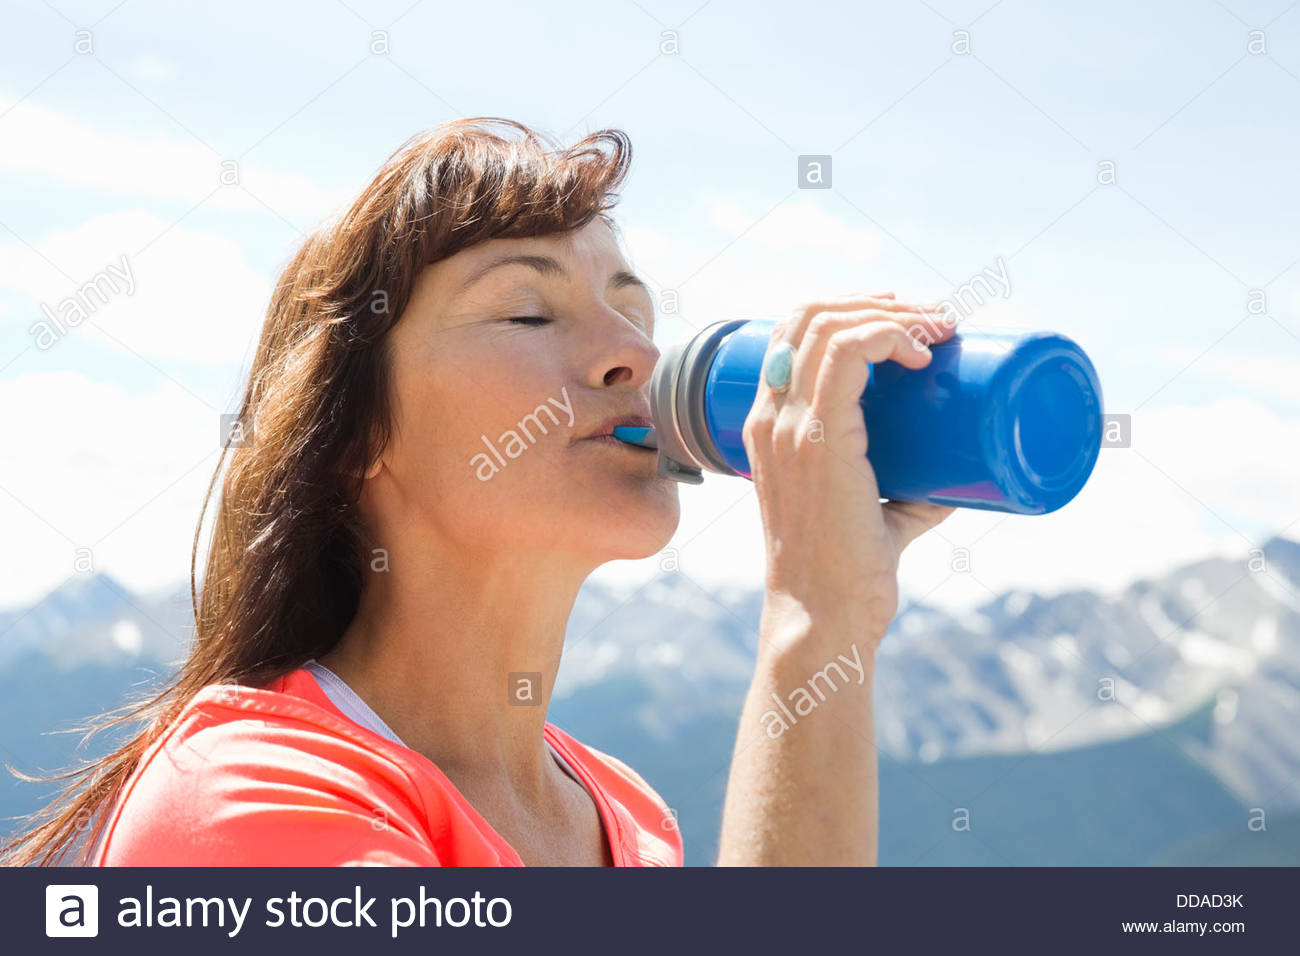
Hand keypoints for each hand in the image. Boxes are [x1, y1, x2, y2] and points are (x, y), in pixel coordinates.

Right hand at [742, 291, 956, 654]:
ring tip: (939, 328)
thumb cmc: (848, 573)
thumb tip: (964, 478)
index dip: (848, 307)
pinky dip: (888, 335)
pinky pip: (848, 354)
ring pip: (830, 325)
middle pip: (809, 315)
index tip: (905, 316)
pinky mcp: (818, 439)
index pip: (791, 333)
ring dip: (894, 313)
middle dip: (878, 301)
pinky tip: (920, 350)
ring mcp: (788, 425)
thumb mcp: (880, 514)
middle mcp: (770, 416)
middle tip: (932, 319)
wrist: (825, 616)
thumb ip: (914, 493)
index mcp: (769, 424)